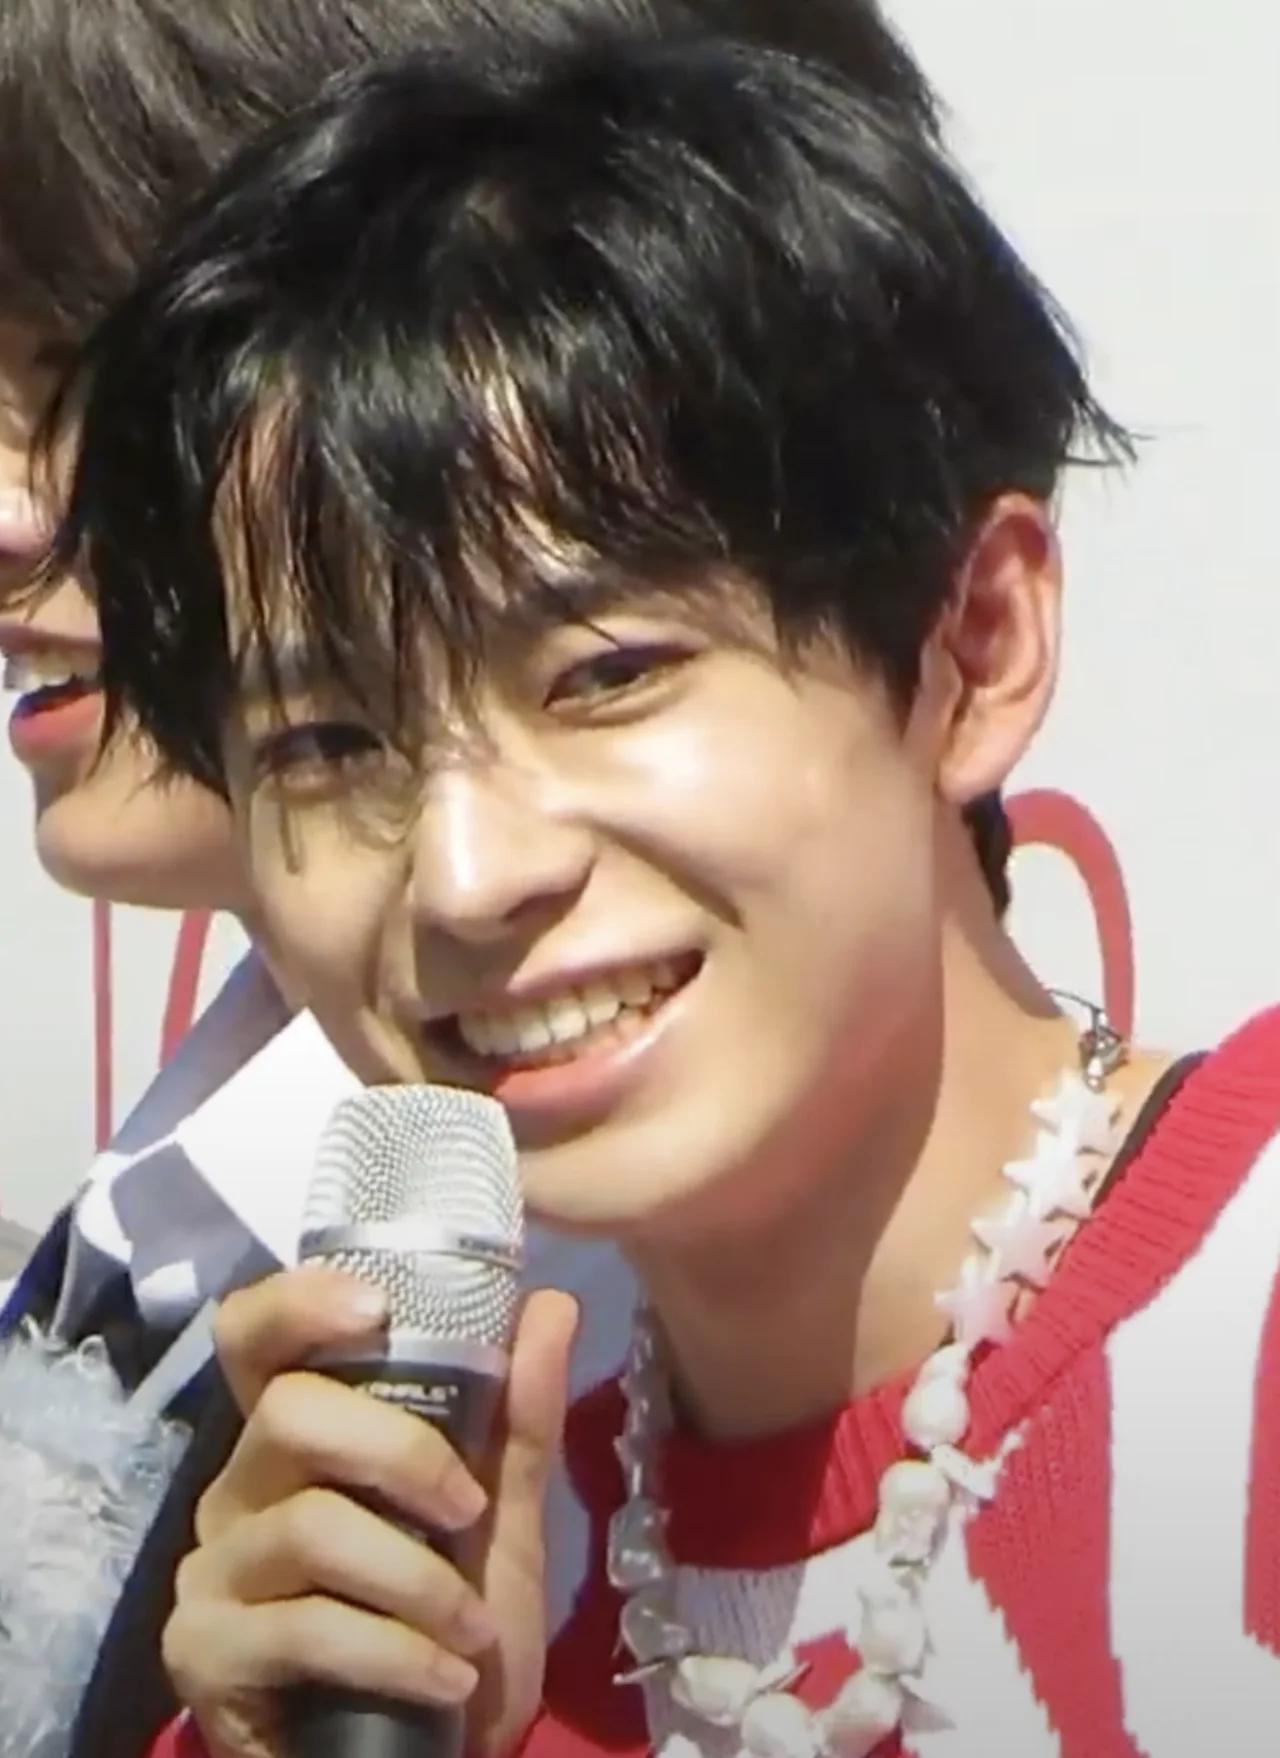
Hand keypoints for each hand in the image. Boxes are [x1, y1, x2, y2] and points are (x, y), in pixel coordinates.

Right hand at [163, 1266, 577, 1757]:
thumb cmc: (452, 1622)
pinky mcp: (205, 1652)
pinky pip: (303, 1628)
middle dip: (401, 1453)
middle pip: (291, 1412)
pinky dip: (395, 1653)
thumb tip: (552, 1304)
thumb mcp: (504, 1518)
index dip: (298, 1301)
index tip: (375, 1307)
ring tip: (471, 1628)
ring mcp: (214, 1568)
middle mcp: (239, 1483)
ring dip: (416, 1580)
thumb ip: (520, 1416)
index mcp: (300, 1433)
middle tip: (469, 1507)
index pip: (255, 1334)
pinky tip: (444, 1678)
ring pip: (309, 1525)